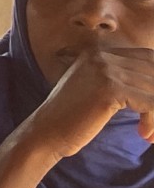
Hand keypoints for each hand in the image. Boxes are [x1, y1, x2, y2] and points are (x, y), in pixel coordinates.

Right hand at [18, 44, 153, 163]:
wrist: (44, 134)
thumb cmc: (72, 119)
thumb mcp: (96, 90)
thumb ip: (121, 80)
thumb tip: (153, 85)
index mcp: (98, 53)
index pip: (148, 58)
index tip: (153, 107)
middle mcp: (102, 56)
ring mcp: (105, 70)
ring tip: (151, 134)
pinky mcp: (110, 89)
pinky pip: (151, 103)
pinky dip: (153, 120)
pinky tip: (145, 134)